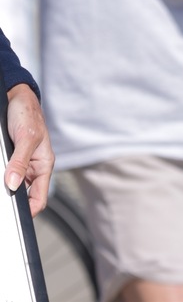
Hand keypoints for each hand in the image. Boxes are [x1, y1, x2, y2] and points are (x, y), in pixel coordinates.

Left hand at [5, 84, 53, 216]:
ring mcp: (23, 165)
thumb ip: (20, 162)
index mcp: (44, 165)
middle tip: (3, 205)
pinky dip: (2, 179)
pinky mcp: (12, 160)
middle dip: (14, 202)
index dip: (29, 212)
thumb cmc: (28, 114)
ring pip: (14, 187)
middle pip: (26, 196)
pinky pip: (8, 175)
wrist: (17, 98)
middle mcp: (34, 168)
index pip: (40, 198)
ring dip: (6, 189)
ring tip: (0, 188)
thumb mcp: (26, 138)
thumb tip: (13, 185)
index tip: (15, 219)